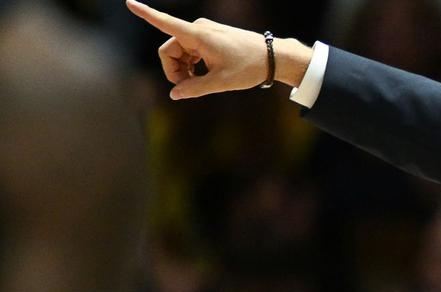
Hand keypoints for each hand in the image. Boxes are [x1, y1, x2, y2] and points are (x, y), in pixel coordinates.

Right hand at [125, 1, 309, 98]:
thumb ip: (195, 89)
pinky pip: (189, 51)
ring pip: (179, 52)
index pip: (166, 22)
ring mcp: (203, 32)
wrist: (272, 57)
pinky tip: (203, 75)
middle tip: (187, 89)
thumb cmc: (248, 67)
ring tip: (198, 84)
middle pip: (169, 50)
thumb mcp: (221, 82)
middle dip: (173, 71)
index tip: (128, 2)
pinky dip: (191, 64)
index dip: (146, 14)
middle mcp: (197, 29)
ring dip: (182, 69)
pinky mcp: (209, 37)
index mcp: (198, 35)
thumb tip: (174, 94)